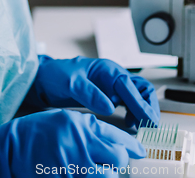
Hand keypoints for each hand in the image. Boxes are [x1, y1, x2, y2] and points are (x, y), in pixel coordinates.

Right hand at [0, 109, 146, 177]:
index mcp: (81, 126)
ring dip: (108, 174)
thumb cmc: (37, 130)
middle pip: (117, 159)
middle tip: (117, 161)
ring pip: (107, 176)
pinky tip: (88, 173)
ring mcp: (73, 167)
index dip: (132, 146)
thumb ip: (91, 126)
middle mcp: (80, 146)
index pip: (117, 137)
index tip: (140, 150)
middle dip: (121, 161)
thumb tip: (114, 138)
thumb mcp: (66, 118)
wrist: (10, 149)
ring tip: (100, 168)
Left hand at [24, 56, 159, 126]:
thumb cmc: (57, 75)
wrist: (45, 79)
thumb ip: (89, 93)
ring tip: (140, 125)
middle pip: (141, 88)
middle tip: (149, 124)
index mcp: (107, 70)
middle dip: (148, 104)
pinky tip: (129, 122)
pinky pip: (128, 102)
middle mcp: (113, 76)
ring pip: (137, 94)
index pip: (129, 86)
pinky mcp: (108, 94)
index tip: (147, 119)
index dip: (139, 103)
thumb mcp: (70, 83)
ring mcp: (112, 85)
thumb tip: (109, 107)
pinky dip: (134, 111)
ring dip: (143, 108)